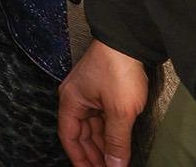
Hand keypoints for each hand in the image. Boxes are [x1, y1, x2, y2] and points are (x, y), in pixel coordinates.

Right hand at [58, 40, 148, 166]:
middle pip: (80, 133)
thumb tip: (114, 165)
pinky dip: (108, 132)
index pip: (69, 137)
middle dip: (92, 154)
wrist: (127, 41)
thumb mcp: (119, 111)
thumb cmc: (117, 70)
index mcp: (70, 101)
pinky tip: (117, 143)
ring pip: (92, 126)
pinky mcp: (101, 90)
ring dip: (102, 144)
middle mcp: (75, 98)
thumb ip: (117, 141)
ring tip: (114, 161)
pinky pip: (101, 117)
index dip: (78, 158)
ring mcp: (88, 94)